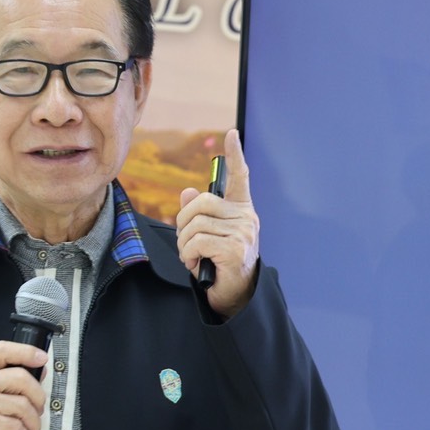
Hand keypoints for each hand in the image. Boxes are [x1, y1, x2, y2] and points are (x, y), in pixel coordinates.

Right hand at [0, 341, 48, 429]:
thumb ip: (4, 381)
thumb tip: (38, 373)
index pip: (2, 350)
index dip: (26, 352)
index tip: (42, 358)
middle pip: (21, 378)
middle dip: (38, 397)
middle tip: (38, 411)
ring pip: (22, 406)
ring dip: (33, 424)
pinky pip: (16, 427)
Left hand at [176, 128, 260, 317]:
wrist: (234, 294)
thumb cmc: (218, 263)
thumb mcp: (206, 235)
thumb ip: (198, 214)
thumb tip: (187, 192)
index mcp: (241, 209)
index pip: (240, 177)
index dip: (235, 155)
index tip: (231, 134)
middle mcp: (246, 218)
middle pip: (201, 202)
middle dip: (183, 221)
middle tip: (185, 241)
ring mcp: (243, 233)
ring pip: (196, 225)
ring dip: (184, 244)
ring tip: (191, 257)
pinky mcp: (235, 250)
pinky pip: (198, 242)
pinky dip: (188, 255)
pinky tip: (195, 264)